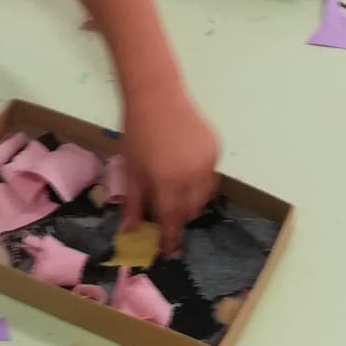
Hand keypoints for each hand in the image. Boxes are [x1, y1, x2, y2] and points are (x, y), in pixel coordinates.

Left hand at [120, 84, 219, 255]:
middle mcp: (192, 175)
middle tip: (166, 212)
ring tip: (175, 189)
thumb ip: (133, 202)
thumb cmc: (137, 131)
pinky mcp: (216, 148)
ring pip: (204, 195)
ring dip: (191, 200)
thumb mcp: (130, 168)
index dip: (170, 239)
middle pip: (191, 211)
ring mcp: (207, 161)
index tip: (167, 252)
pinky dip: (199, 179)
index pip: (172, 221)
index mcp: (167, 181)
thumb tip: (129, 232)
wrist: (156, 94)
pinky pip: (210, 174)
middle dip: (179, 217)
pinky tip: (185, 167)